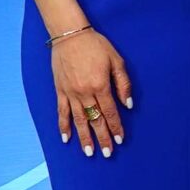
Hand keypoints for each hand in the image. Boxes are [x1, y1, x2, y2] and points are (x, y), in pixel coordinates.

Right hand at [52, 31, 130, 157]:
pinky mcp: (60, 91)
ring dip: (84, 137)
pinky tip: (66, 138)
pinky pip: (62, 112)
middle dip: (102, 138)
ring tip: (88, 152)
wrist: (69, 35)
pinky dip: (63, 126)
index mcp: (100, 86)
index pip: (110, 112)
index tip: (120, 140)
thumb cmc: (96, 46)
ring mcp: (71, 93)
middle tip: (107, 153)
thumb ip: (123, 83)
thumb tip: (128, 104)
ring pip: (78, 120)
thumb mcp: (116, 60)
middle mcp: (85, 93)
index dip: (116, 127)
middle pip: (95, 120)